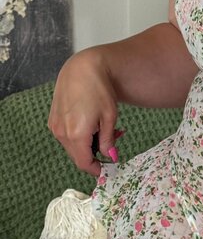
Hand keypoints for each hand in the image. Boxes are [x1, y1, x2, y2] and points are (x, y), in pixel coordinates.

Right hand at [48, 50, 121, 177]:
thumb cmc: (99, 90)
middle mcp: (61, 133)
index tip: (108, 169)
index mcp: (76, 134)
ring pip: (72, 146)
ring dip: (88, 145)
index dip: (96, 169)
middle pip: (78, 156)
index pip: (84, 163)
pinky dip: (79, 136)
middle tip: (113, 142)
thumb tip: (110, 157)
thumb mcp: (109, 117)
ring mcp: (55, 126)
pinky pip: (66, 136)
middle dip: (95, 155)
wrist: (82, 68)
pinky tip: (91, 124)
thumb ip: (108, 141)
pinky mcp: (53, 119)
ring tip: (105, 129)